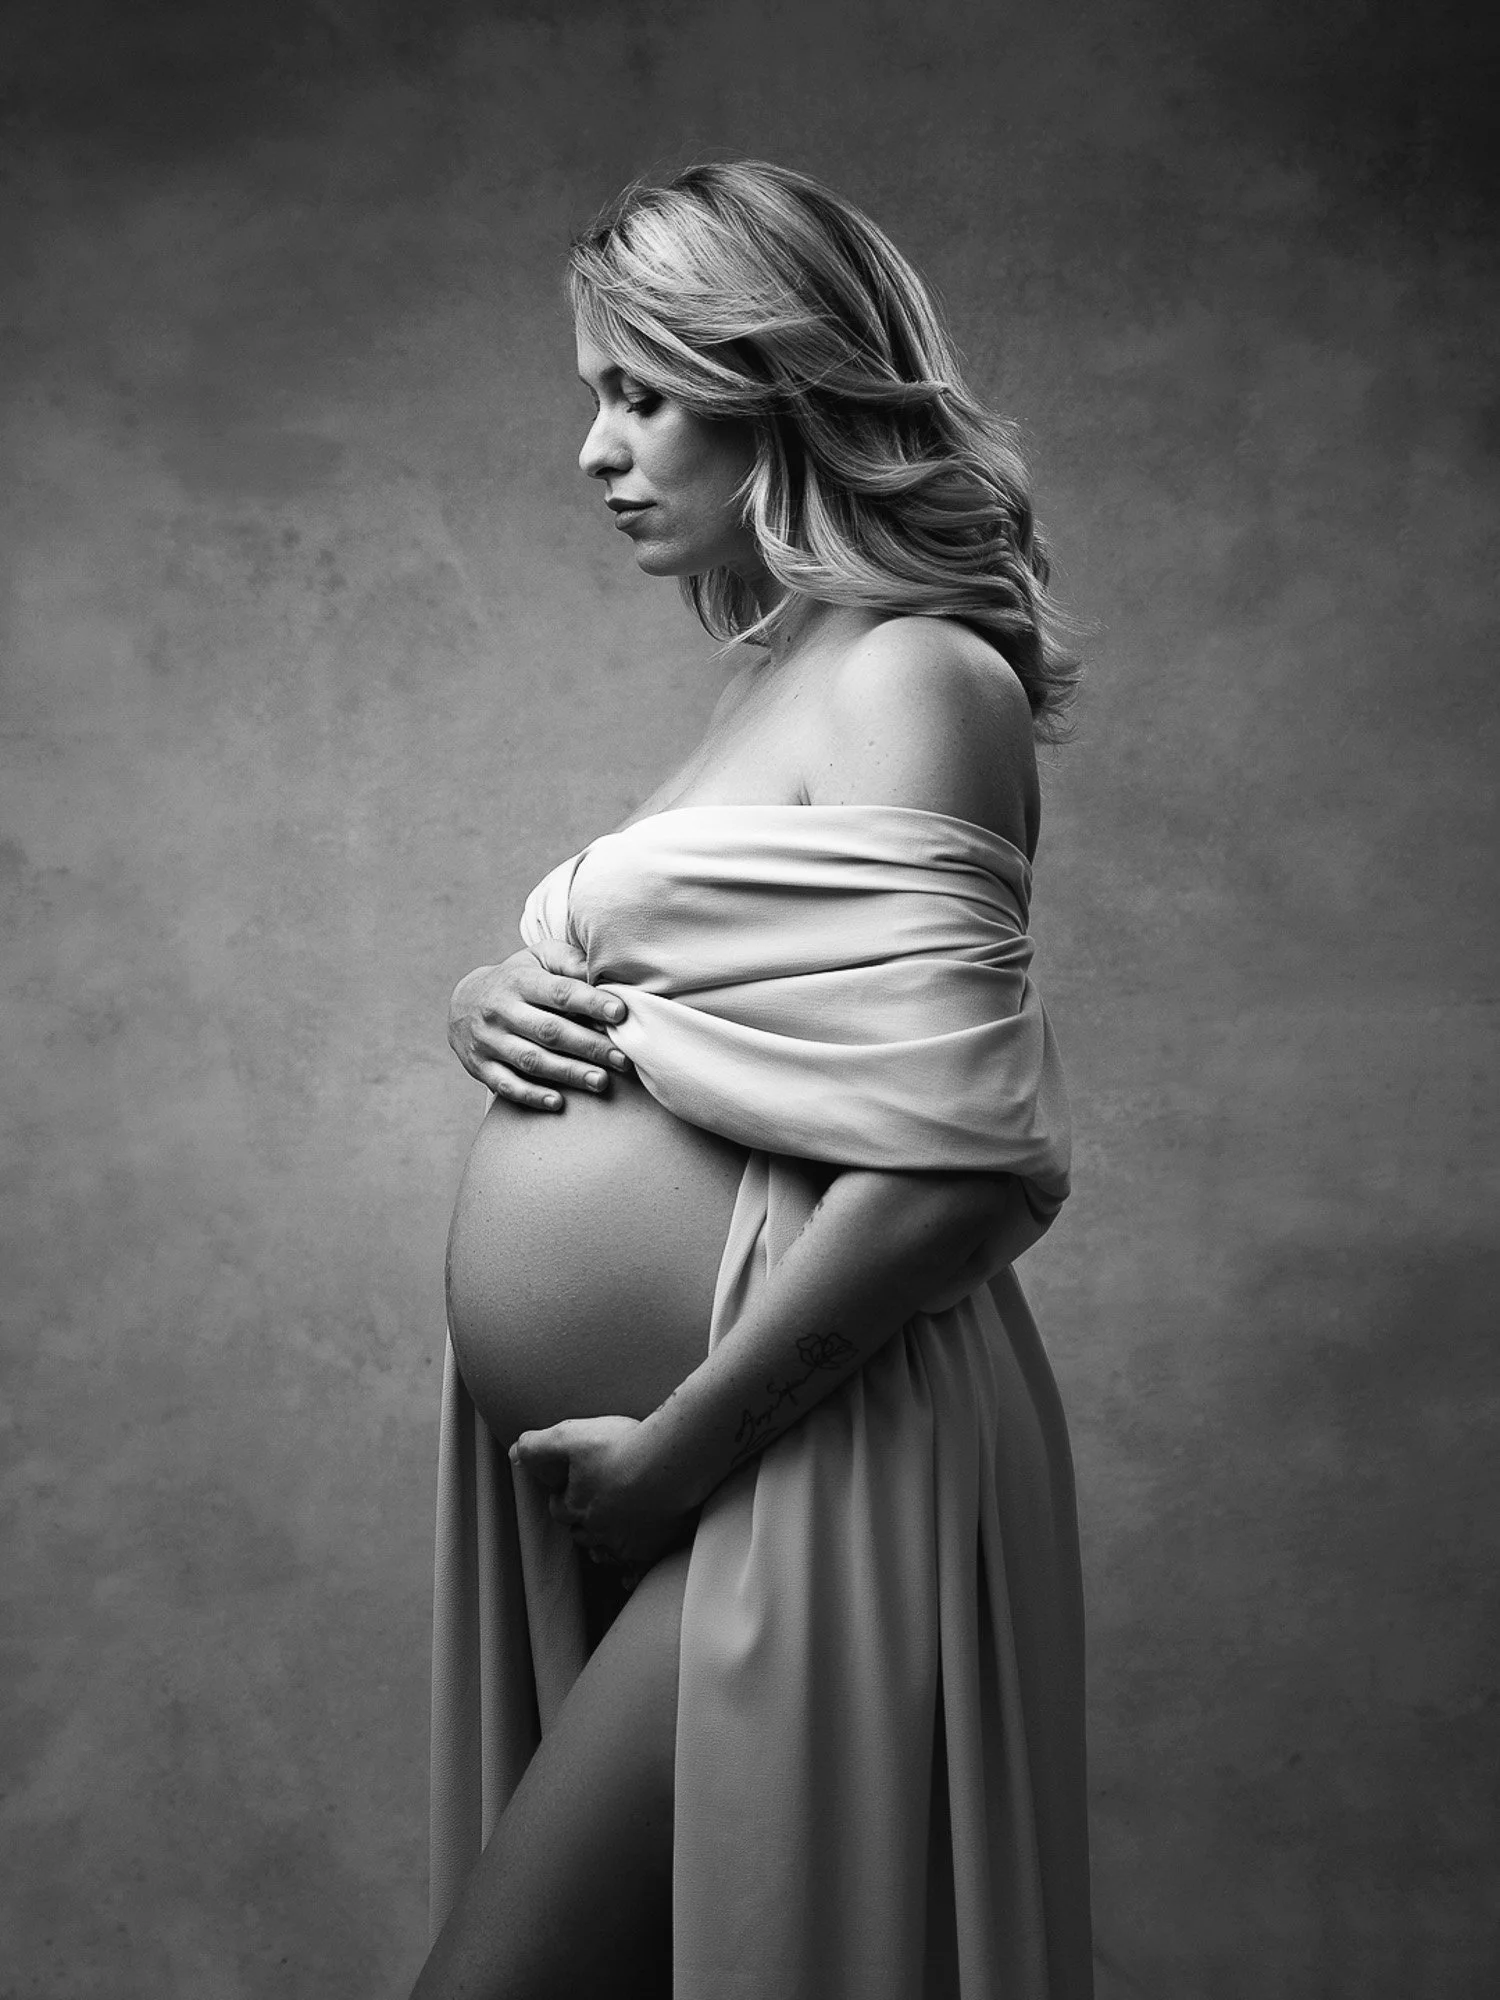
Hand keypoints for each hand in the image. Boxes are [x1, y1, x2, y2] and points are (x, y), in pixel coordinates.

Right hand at [448, 938, 630, 1109]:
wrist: (464, 1001)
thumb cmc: (517, 978)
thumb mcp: (539, 958)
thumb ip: (571, 962)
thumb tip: (604, 974)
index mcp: (519, 981)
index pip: (559, 992)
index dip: (590, 1003)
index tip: (619, 1013)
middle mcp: (500, 1010)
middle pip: (549, 1030)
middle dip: (589, 1045)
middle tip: (621, 1058)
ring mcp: (488, 1040)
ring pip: (531, 1060)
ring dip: (568, 1073)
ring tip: (600, 1081)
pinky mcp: (480, 1066)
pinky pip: (506, 1085)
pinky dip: (532, 1095)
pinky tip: (558, 1102)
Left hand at [510, 1416, 698, 1576]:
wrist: (671, 1463)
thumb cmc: (621, 1447)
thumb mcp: (570, 1436)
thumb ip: (538, 1446)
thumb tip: (514, 1453)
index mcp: (575, 1505)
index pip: (560, 1508)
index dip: (564, 1496)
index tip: (572, 1486)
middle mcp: (596, 1530)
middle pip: (582, 1532)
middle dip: (583, 1521)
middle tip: (593, 1505)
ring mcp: (625, 1543)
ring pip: (605, 1551)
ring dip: (602, 1543)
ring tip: (606, 1534)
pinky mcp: (653, 1549)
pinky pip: (636, 1571)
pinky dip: (629, 1573)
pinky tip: (627, 1577)